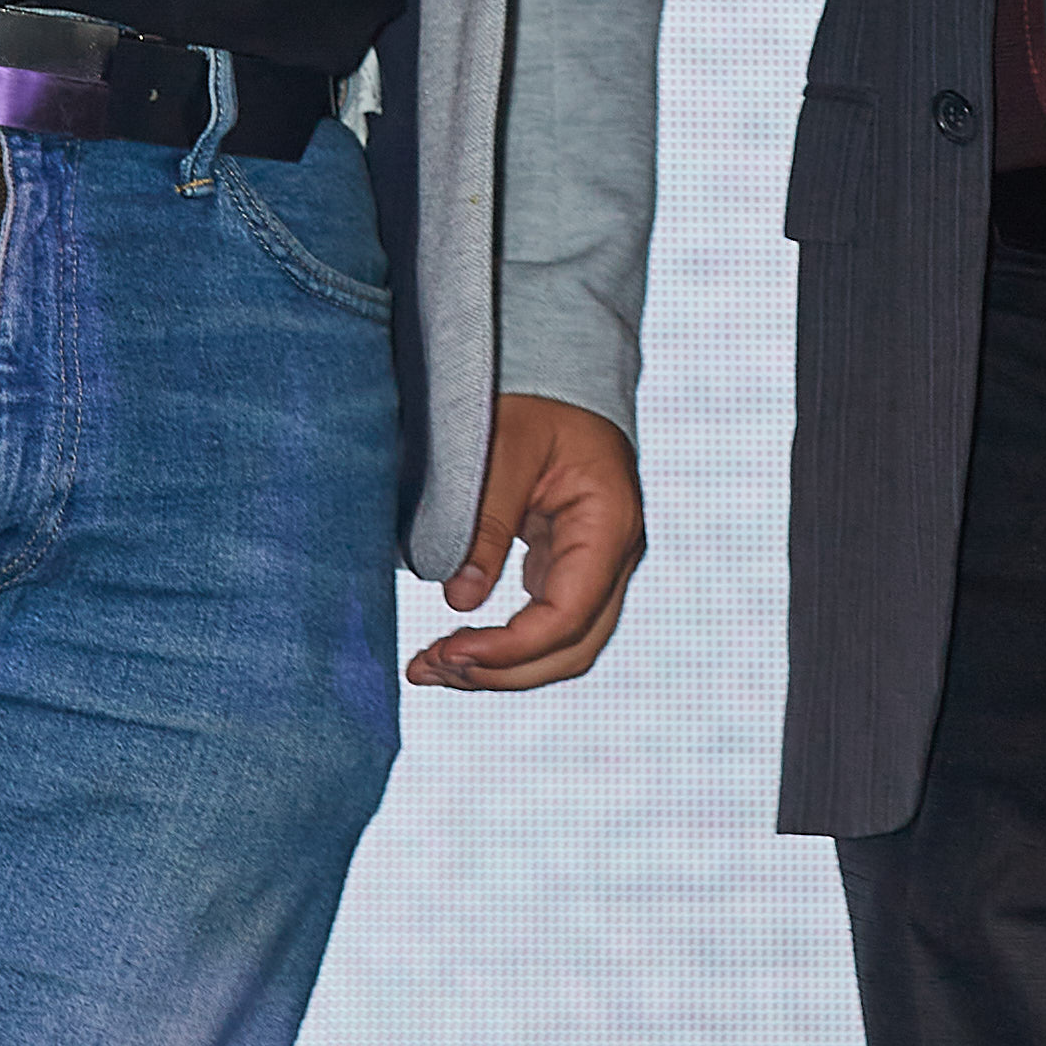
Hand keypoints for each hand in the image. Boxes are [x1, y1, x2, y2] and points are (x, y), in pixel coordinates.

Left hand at [405, 393, 645, 687]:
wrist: (562, 373)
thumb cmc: (537, 399)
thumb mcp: (504, 446)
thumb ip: (486, 522)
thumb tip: (460, 600)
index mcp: (610, 525)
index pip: (567, 615)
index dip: (509, 648)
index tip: (448, 650)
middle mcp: (615, 557)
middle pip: (571, 648)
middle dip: (502, 671)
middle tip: (430, 668)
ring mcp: (597, 566)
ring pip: (562, 646)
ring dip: (501, 668)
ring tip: (432, 666)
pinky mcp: (571, 567)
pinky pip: (547, 625)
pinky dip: (504, 645)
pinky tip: (456, 647)